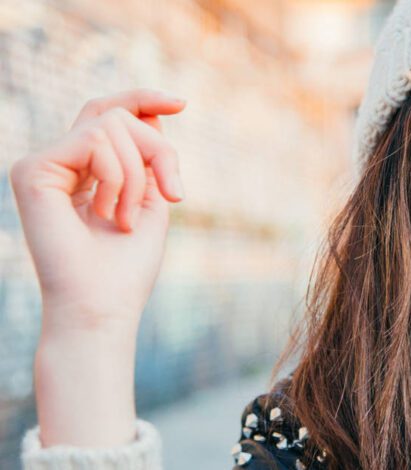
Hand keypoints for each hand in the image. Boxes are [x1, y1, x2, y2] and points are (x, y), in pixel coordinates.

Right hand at [11, 89, 186, 446]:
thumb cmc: (127, 266)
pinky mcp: (32, 170)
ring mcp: (43, 165)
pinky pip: (94, 140)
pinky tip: (109, 214)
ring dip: (138, 174)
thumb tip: (152, 112)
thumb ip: (148, 155)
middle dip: (158, 149)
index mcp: (85, 171)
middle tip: (172, 193)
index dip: (142, 100)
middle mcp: (61, 164)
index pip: (108, 116)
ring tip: (126, 219)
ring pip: (110, 124)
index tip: (181, 103)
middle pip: (116, 114)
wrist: (103, 305)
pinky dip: (119, 177)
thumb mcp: (151, 199)